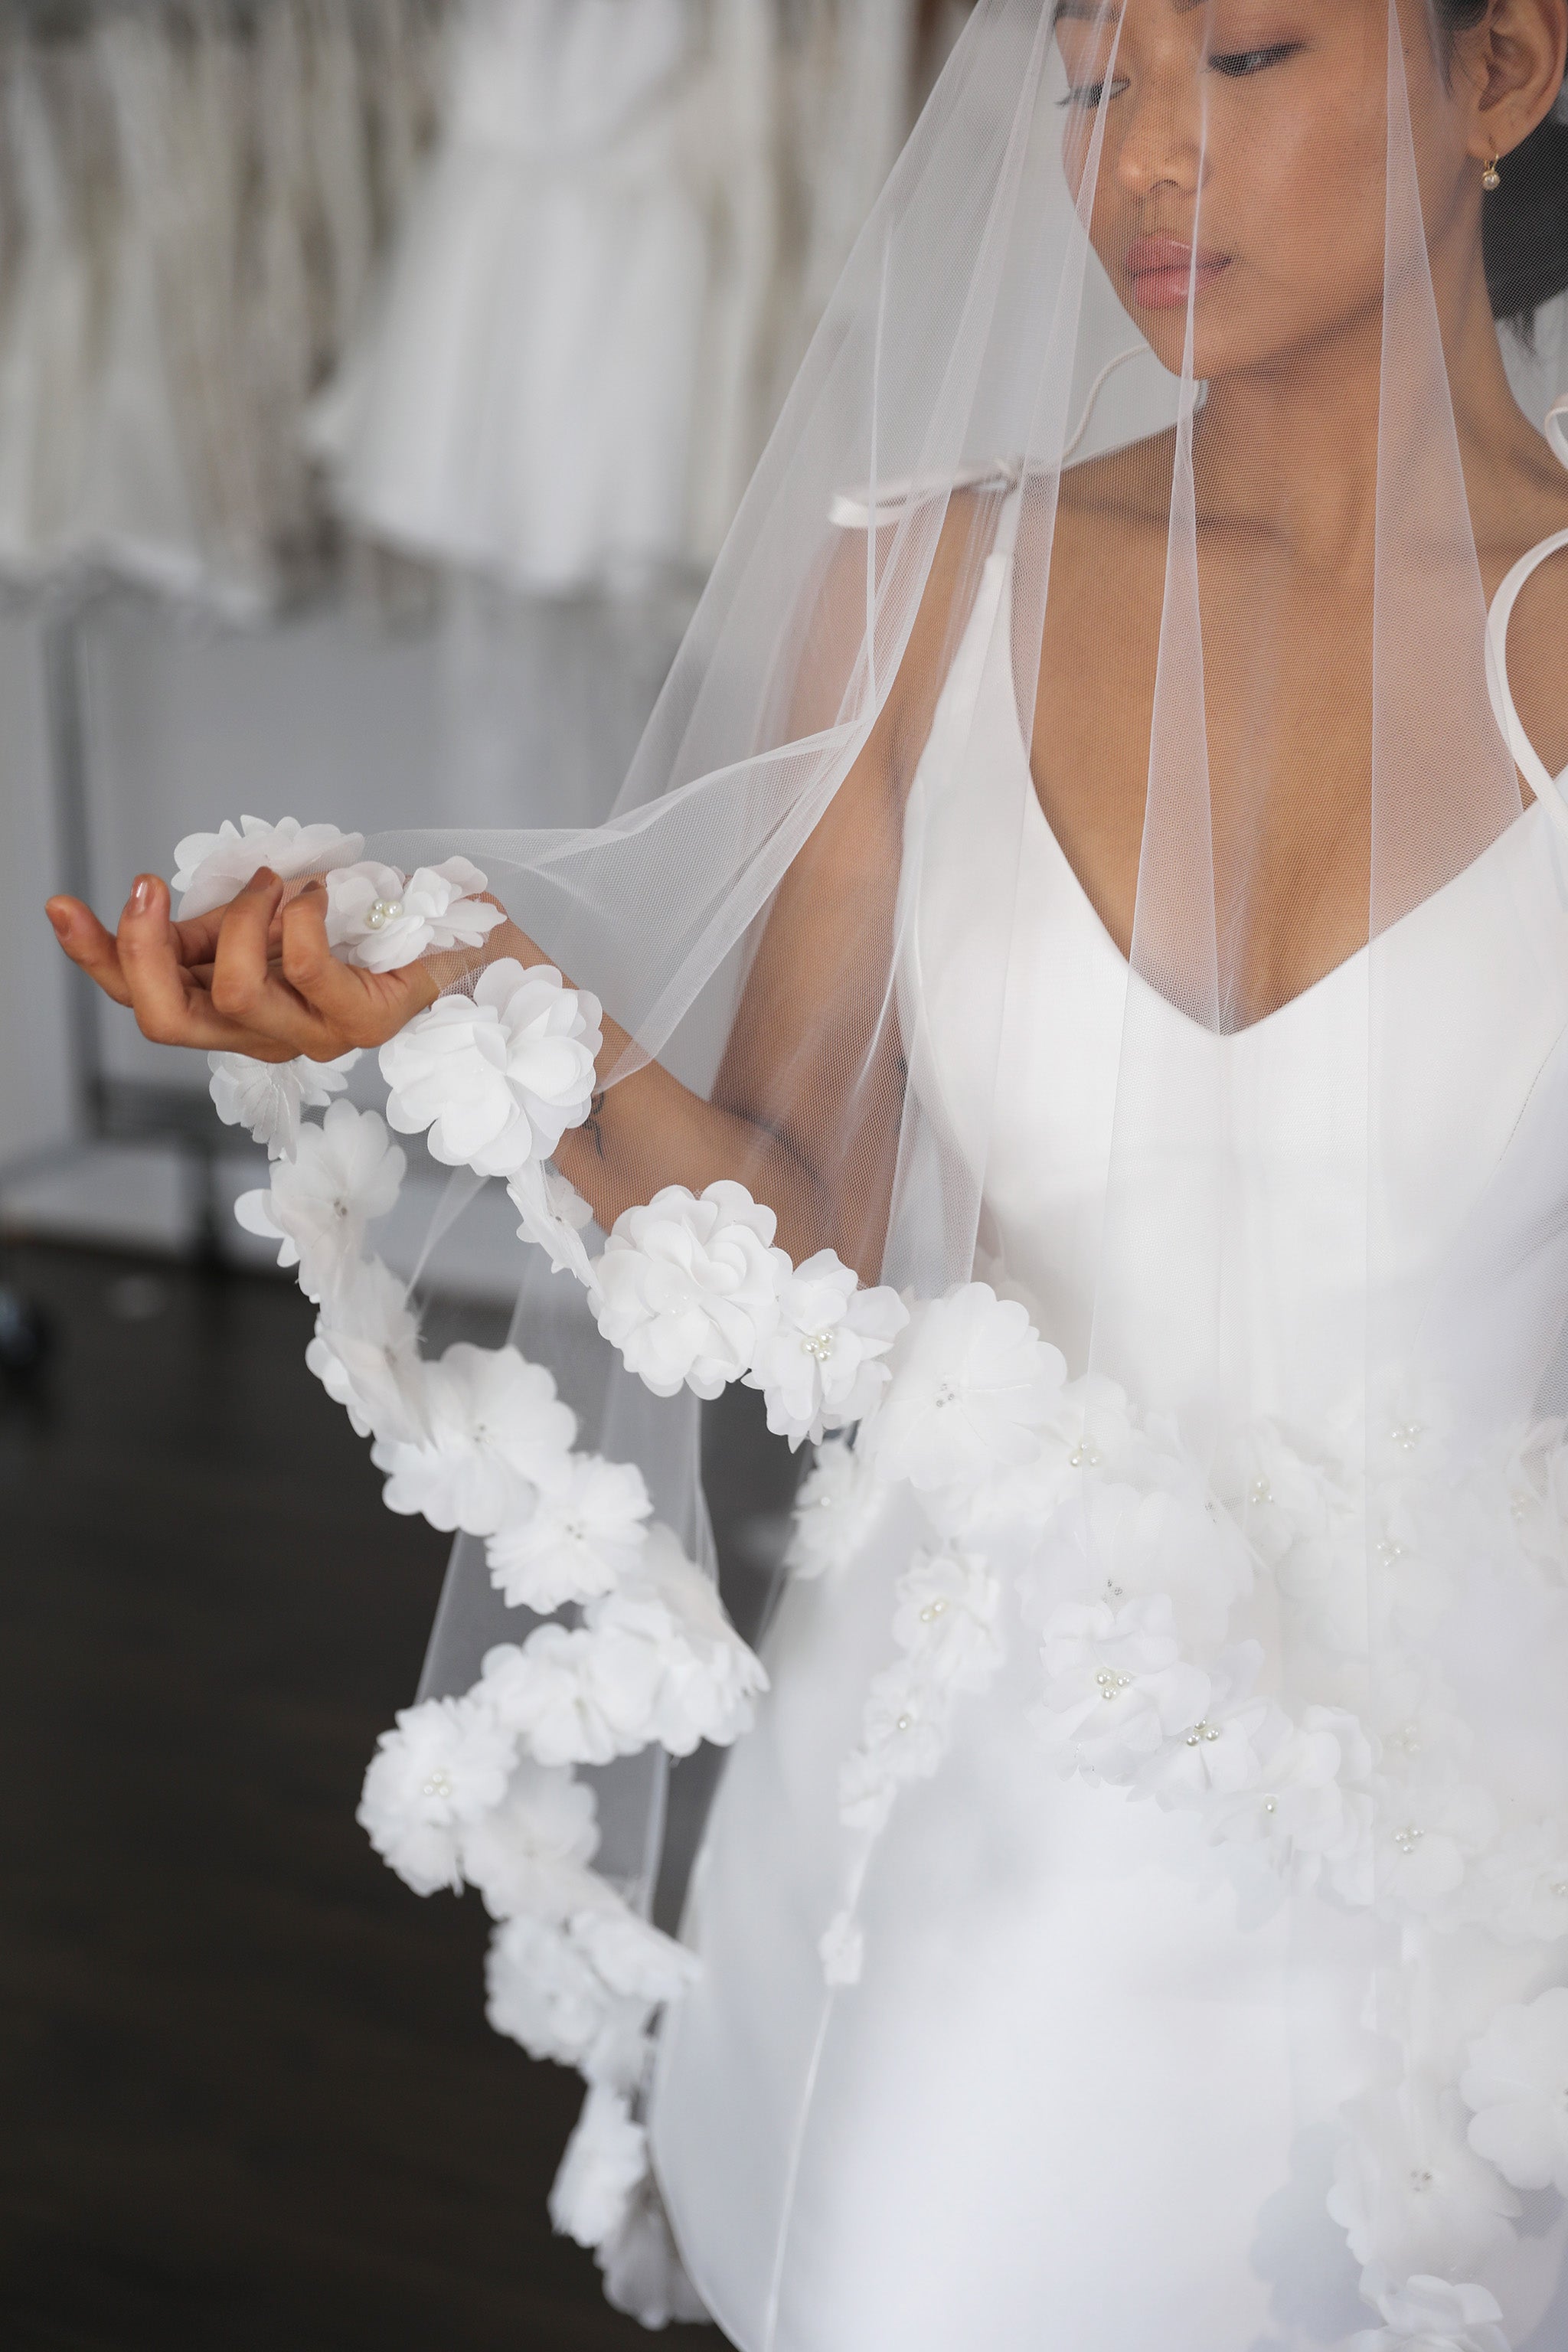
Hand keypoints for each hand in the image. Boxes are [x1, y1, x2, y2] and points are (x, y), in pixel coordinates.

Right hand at [45, 868, 449, 1064]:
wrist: (464, 942)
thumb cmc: (370, 924)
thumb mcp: (270, 916)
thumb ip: (214, 924)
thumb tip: (160, 909)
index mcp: (234, 1010)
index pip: (144, 1001)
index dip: (96, 959)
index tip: (62, 905)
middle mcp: (268, 1036)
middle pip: (168, 1019)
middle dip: (140, 949)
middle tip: (147, 887)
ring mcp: (317, 1036)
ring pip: (233, 996)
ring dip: (238, 919)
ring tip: (273, 882)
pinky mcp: (367, 1020)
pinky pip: (307, 969)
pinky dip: (300, 918)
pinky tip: (317, 893)